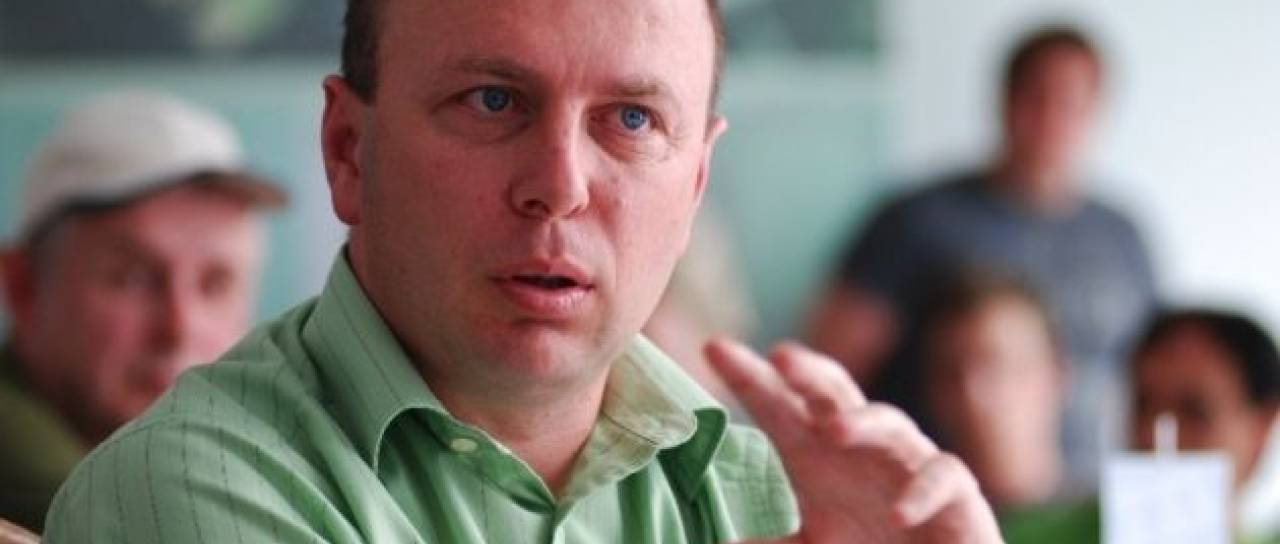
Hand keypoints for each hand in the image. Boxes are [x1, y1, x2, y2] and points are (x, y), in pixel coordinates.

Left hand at [704, 338, 1002, 543]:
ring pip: (890, 424)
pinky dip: (922, 490)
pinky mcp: (957, 496)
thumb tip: (718, 539)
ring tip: (833, 430)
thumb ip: (770, 541)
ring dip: (862, 422)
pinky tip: (899, 512)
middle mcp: (862, 450)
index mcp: (818, 455)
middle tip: (779, 357)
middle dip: (809, 371)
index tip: (713, 347)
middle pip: (833, 395)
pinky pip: (944, 476)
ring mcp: (909, 467)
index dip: (750, 377)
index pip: (780, 406)